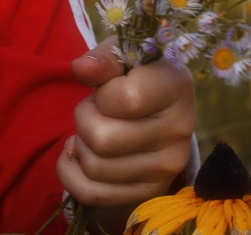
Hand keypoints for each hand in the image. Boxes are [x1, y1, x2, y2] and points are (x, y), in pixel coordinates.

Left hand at [57, 36, 196, 212]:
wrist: (158, 112)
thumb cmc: (135, 76)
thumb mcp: (124, 57)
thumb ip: (103, 58)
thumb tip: (80, 68)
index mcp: (177, 87)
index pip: (125, 99)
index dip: (102, 92)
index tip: (107, 88)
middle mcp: (179, 131)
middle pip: (102, 138)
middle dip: (84, 118)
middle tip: (94, 109)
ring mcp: (166, 168)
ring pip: (94, 167)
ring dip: (80, 145)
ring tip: (94, 129)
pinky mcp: (148, 193)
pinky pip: (90, 193)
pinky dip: (71, 173)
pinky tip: (82, 155)